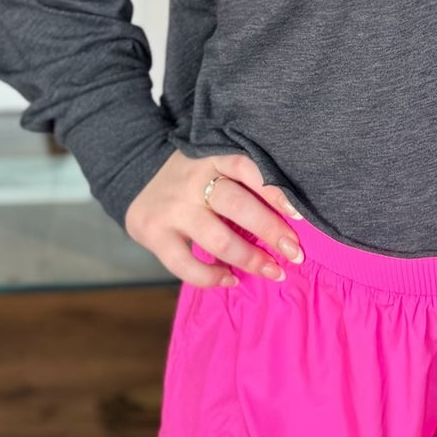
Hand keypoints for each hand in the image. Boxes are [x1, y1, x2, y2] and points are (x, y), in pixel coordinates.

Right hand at [123, 149, 304, 288]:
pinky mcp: (154, 233)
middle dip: (270, 231)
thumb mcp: (214, 161)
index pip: (247, 168)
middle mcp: (192, 180)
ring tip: (272, 271)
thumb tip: (291, 215)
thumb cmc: (193, 174)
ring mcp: (172, 208)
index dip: (275, 191)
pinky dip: (211, 277)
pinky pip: (185, 265)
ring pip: (216, 238)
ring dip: (249, 259)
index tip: (300, 215)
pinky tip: (230, 279)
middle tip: (295, 253)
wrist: (136, 173)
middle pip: (236, 205)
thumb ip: (242, 179)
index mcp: (212, 157)